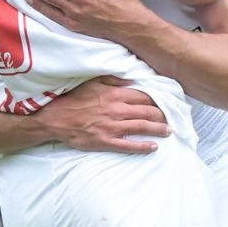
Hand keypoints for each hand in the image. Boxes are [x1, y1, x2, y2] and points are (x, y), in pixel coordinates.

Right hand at [37, 76, 169, 153]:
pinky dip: (143, 146)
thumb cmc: (73, 100)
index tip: (165, 102)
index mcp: (115, 95)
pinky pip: (129, 145)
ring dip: (158, 129)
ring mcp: (112, 127)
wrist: (56, 119)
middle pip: (147, 112)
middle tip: (171, 118)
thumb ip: (113, 80)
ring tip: (168, 131)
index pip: (143, 96)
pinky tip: (153, 147)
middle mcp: (117, 111)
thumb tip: (131, 79)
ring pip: (142, 127)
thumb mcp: (93, 83)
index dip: (157, 100)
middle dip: (162, 115)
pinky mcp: (106, 141)